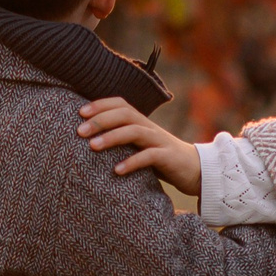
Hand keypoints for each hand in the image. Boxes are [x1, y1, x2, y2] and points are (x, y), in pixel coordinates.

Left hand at [77, 97, 200, 195]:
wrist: (195, 169)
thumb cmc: (160, 157)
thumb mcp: (139, 145)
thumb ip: (122, 139)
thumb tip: (90, 140)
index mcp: (141, 122)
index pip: (120, 104)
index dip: (100, 105)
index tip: (79, 113)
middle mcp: (149, 127)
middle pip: (124, 114)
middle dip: (100, 120)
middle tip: (79, 131)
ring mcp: (159, 141)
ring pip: (135, 131)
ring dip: (112, 137)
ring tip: (92, 147)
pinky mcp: (168, 157)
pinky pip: (149, 156)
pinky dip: (132, 162)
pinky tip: (117, 170)